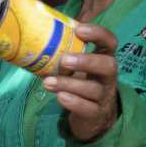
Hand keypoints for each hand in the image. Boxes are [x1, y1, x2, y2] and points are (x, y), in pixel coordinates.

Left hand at [43, 23, 119, 142]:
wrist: (92, 116)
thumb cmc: (81, 83)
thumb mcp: (77, 67)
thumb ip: (65, 53)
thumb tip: (35, 36)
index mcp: (104, 58)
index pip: (110, 42)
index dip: (98, 34)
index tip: (79, 30)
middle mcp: (108, 77)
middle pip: (108, 66)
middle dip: (87, 62)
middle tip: (64, 60)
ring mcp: (104, 96)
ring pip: (93, 89)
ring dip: (69, 84)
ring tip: (48, 82)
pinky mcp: (96, 113)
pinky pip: (88, 108)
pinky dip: (74, 102)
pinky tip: (60, 96)